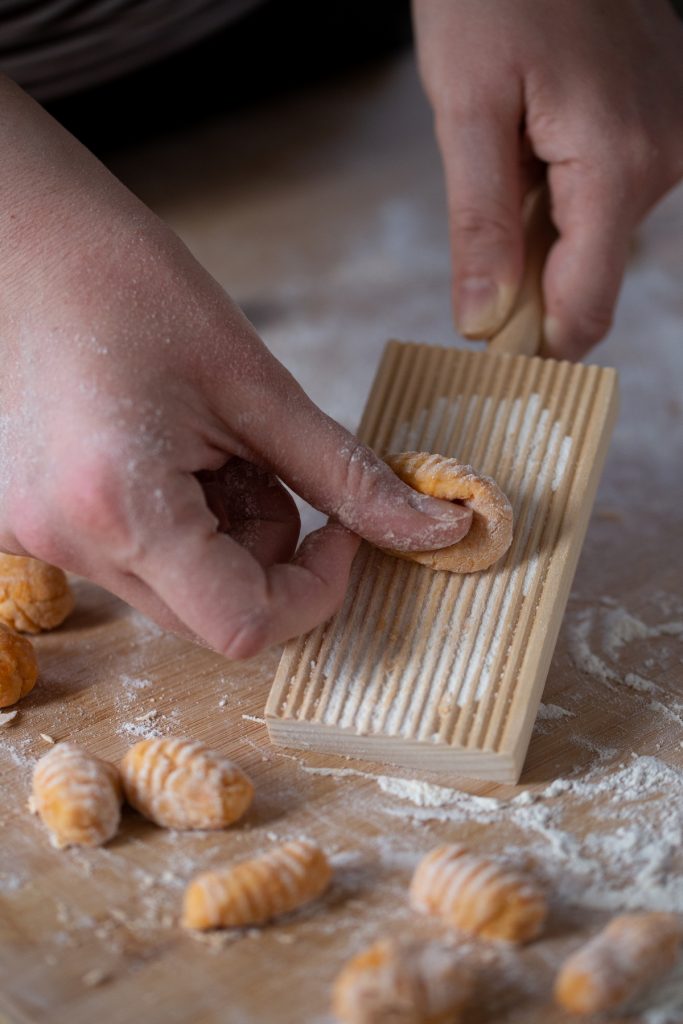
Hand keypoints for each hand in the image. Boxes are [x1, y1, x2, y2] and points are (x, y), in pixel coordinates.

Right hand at [0, 77, 470, 656]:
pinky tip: (167, 453)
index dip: (316, 591)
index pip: (245, 626)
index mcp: (124, 508)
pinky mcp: (33, 527)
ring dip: (225, 537)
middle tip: (264, 467)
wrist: (26, 243)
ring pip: (179, 591)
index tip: (339, 528)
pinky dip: (179, 526)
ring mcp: (42, 541)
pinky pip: (138, 562)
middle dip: (269, 554)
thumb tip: (436, 530)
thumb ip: (345, 475)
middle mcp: (71, 543)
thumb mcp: (257, 385)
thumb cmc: (133, 287)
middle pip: (213, 615)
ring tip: (207, 445)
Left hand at [413, 0, 682, 357]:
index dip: (534, 344)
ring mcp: (673, 139)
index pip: (584, 308)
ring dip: (544, 227)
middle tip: (485, 217)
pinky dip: (565, 194)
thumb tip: (484, 322)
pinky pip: (609, 194)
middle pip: (590, 275)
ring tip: (513, 154)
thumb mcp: (466, 110)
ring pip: (598, 236)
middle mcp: (663, 160)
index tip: (488, 352)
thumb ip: (480, 225)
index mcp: (616, 165)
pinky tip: (538, 142)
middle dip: (529, 275)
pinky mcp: (665, 124)